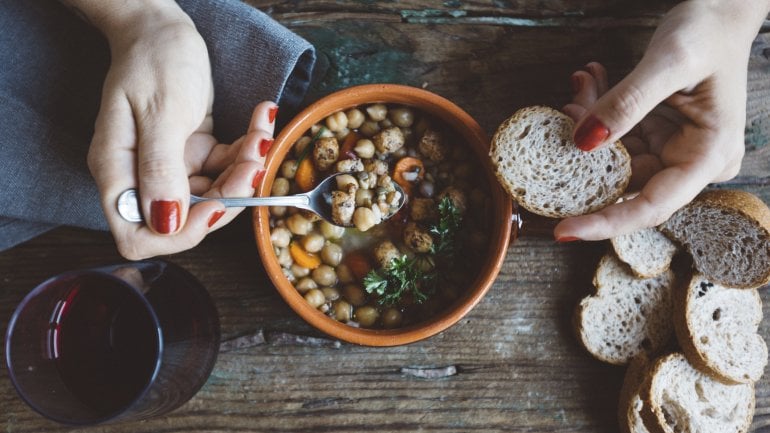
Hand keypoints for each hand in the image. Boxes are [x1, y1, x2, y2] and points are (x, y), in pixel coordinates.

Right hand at [84, 4, 276, 258]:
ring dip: (245, 170)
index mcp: (119, 172)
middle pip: (188, 219)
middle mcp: (142, 176)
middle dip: (229, 195)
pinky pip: (226, 168)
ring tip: (261, 135)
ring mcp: (169, 167)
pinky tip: (260, 120)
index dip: (179, 233)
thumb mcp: (160, 112)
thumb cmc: (153, 60)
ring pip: (216, 195)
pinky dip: (247, 150)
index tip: (216, 206)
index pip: (138, 236)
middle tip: (254, 162)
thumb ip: (160, 168)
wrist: (162, 28)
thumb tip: (165, 222)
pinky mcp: (194, 154)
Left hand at [554, 0, 769, 240]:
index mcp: (709, 156)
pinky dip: (596, 112)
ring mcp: (672, 149)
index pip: (651, 206)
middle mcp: (691, 161)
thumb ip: (627, 103)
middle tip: (566, 110)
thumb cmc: (708, 32)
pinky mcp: (656, 135)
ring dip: (588, 123)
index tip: (563, 229)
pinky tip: (588, 83)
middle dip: (586, 152)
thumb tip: (583, 143)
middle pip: (624, 180)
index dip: (605, 221)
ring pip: (612, 156)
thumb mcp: (669, 61)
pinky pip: (615, 136)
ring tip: (581, 84)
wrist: (721, 11)